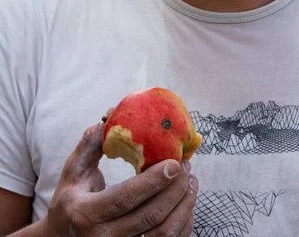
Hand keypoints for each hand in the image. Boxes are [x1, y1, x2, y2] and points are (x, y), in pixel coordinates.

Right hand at [42, 120, 197, 235]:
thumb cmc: (70, 197)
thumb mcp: (73, 168)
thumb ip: (92, 142)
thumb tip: (113, 112)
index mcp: (86, 212)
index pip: (125, 198)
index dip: (153, 181)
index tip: (174, 162)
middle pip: (150, 216)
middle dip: (174, 190)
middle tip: (185, 166)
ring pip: (162, 234)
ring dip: (183, 206)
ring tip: (190, 181)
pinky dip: (183, 223)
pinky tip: (186, 202)